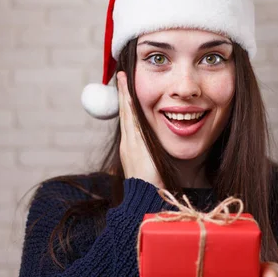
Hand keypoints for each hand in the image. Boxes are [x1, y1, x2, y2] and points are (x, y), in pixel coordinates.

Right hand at [117, 71, 163, 188]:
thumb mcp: (152, 170)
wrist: (143, 201)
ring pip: (127, 113)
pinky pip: (132, 120)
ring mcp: (130, 143)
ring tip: (123, 77)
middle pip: (125, 113)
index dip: (128, 105)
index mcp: (132, 149)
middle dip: (123, 94)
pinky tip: (130, 93)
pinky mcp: (135, 144)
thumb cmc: (151, 190)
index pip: (130, 121)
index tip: (127, 90)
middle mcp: (128, 144)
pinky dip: (129, 105)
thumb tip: (156, 157)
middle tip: (121, 75)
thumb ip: (153, 160)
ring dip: (125, 94)